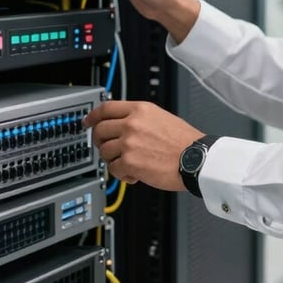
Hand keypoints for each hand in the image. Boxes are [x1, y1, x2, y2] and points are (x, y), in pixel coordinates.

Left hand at [84, 100, 204, 191]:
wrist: (195, 159)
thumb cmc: (184, 142)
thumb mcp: (161, 117)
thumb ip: (139, 118)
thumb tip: (121, 125)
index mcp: (140, 110)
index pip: (106, 108)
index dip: (92, 116)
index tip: (87, 121)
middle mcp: (132, 123)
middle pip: (100, 130)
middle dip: (100, 141)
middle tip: (107, 148)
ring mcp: (129, 142)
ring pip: (104, 151)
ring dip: (113, 160)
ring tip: (128, 163)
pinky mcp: (129, 162)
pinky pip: (113, 169)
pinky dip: (121, 174)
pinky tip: (134, 173)